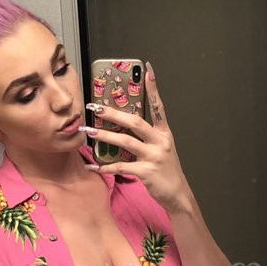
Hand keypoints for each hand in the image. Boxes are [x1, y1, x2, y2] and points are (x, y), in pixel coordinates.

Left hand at [82, 62, 193, 212]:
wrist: (177, 195)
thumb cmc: (166, 172)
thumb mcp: (162, 150)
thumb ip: (148, 138)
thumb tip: (126, 127)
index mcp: (164, 134)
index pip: (158, 107)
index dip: (153, 89)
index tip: (147, 70)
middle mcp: (160, 142)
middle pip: (135, 122)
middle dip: (113, 114)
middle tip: (96, 107)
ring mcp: (153, 157)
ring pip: (125, 141)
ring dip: (105, 136)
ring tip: (89, 131)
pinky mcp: (146, 172)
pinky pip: (121, 167)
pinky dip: (105, 167)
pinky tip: (93, 166)